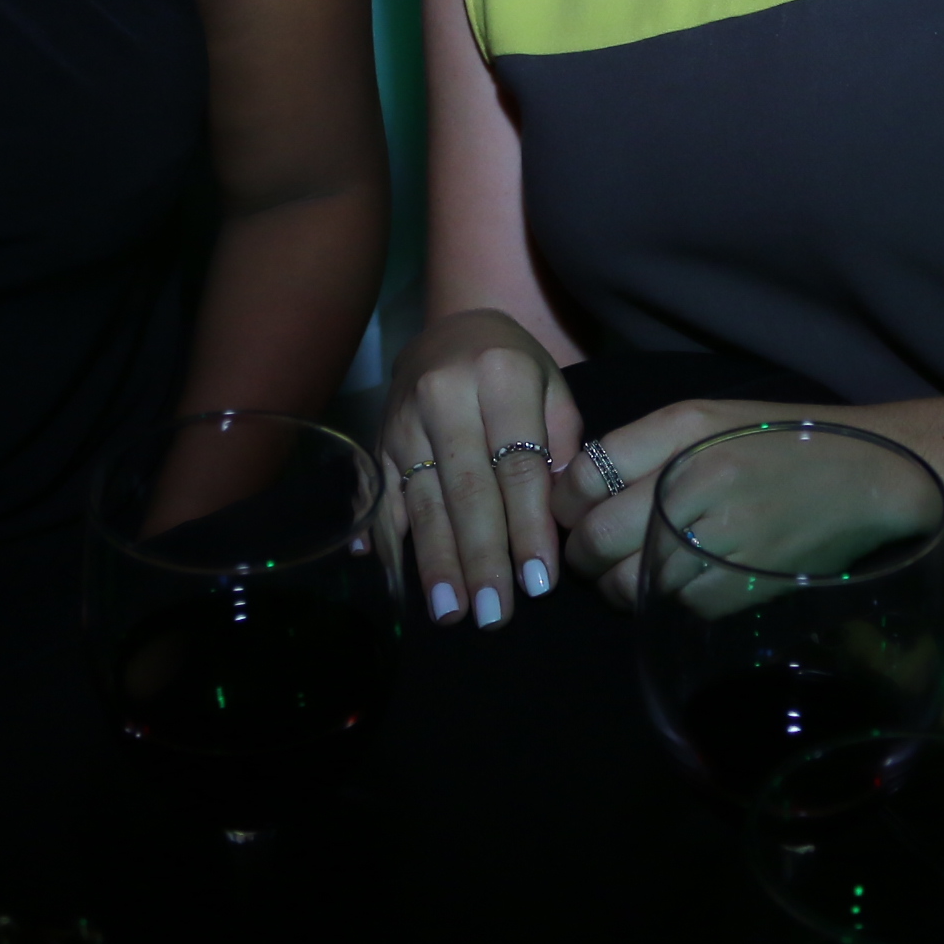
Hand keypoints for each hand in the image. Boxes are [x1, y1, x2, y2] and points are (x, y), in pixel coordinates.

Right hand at [373, 310, 582, 626]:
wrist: (453, 329)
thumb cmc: (515, 367)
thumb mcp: (553, 387)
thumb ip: (563, 445)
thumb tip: (564, 514)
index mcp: (499, 376)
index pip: (517, 465)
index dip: (528, 527)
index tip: (539, 582)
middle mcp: (444, 396)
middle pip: (467, 490)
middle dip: (481, 558)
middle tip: (494, 614)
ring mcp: (404, 420)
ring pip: (424, 501)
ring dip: (437, 563)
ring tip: (451, 612)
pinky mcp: (379, 441)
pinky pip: (384, 497)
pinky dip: (386, 539)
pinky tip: (391, 578)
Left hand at [544, 396, 833, 607]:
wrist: (867, 475)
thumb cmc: (776, 440)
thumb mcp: (706, 420)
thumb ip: (638, 447)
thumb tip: (573, 490)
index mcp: (683, 431)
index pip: (585, 478)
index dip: (563, 504)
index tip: (568, 514)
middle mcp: (698, 480)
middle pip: (597, 537)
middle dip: (579, 555)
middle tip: (585, 557)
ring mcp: (724, 536)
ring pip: (631, 583)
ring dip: (615, 586)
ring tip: (623, 575)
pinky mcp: (747, 583)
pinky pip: (678, 604)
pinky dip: (665, 600)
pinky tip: (674, 583)